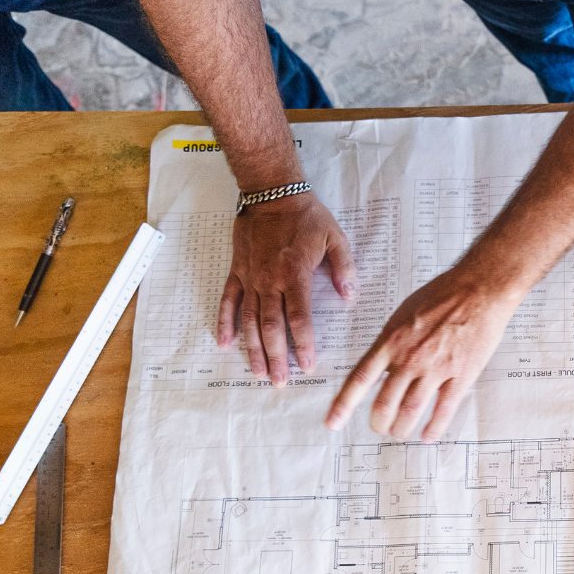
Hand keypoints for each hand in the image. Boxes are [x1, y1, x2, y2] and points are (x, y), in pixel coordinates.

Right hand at [217, 193, 355, 384]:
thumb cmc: (306, 216)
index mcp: (295, 275)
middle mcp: (270, 280)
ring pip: (248, 320)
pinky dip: (224, 322)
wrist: (270, 192)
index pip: (299, 318)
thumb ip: (344, 268)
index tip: (307, 365)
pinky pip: (228, 300)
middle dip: (276, 357)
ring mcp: (250, 277)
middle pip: (271, 327)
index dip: (303, 344)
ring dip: (252, 348)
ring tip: (258, 372)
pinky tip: (224, 343)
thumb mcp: (336, 238)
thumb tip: (350, 296)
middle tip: (280, 381)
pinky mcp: (237, 271)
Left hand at [323, 267, 522, 439]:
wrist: (479, 289)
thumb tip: (381, 365)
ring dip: (403, 429)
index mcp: (391, 341)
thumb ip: (391, 341)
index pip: (359, 380)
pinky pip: (443, 411)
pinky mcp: (461, 375)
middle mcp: (409, 358)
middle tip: (379, 428)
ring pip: (411, 412)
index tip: (333, 423)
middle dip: (378, 423)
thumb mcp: (403, 313)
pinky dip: (434, 428)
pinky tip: (428, 435)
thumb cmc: (442, 295)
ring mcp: (436, 369)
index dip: (343, 405)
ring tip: (401, 434)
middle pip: (384, 404)